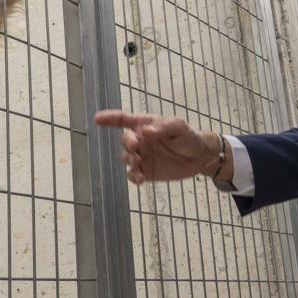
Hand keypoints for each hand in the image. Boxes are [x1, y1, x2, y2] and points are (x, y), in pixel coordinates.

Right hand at [93, 110, 219, 184]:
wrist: (200, 157)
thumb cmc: (188, 136)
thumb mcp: (178, 127)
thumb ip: (163, 127)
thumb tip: (146, 131)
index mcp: (145, 125)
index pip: (124, 120)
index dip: (110, 118)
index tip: (97, 119)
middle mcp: (140, 140)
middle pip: (124, 141)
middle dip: (127, 143)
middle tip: (135, 147)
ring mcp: (142, 157)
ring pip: (126, 159)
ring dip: (130, 161)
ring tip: (139, 164)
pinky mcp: (146, 172)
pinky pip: (134, 175)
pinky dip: (134, 177)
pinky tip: (140, 179)